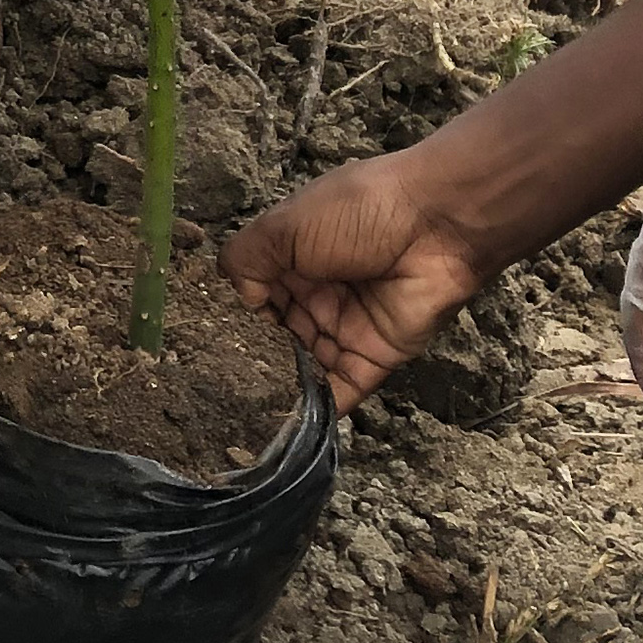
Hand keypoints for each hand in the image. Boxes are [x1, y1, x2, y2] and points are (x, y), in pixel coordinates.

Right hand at [223, 148, 497, 408]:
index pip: (252, 294)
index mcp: (293, 256)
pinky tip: (278, 430)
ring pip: (301, 367)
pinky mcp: (373, 359)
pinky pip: (338, 392)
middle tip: (216, 389)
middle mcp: (316, 294)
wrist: (437, 224)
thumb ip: (245, 261)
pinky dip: (313, 411)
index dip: (234, 314)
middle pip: (275, 335)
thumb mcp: (285, 225)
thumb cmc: (356, 213)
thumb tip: (236, 303)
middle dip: (251, 357)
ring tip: (237, 416)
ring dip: (276, 388)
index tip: (205, 341)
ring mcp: (344, 329)